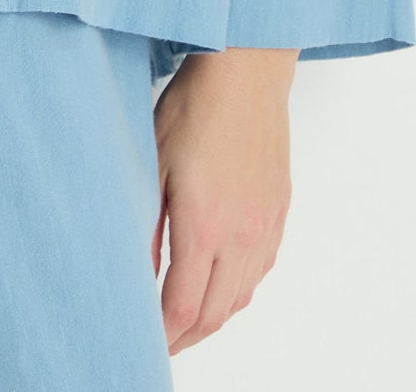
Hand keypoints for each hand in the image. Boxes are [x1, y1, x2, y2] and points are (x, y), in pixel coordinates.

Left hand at [151, 46, 296, 353]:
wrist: (247, 72)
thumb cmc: (196, 108)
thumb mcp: (152, 163)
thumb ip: (145, 227)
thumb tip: (136, 275)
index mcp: (206, 227)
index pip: (185, 307)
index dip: (164, 335)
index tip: (145, 343)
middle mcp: (242, 236)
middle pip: (216, 313)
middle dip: (186, 336)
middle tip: (160, 342)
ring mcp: (266, 227)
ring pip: (241, 297)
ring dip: (213, 316)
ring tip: (185, 319)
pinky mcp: (279, 213)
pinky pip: (260, 270)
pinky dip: (237, 289)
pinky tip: (220, 281)